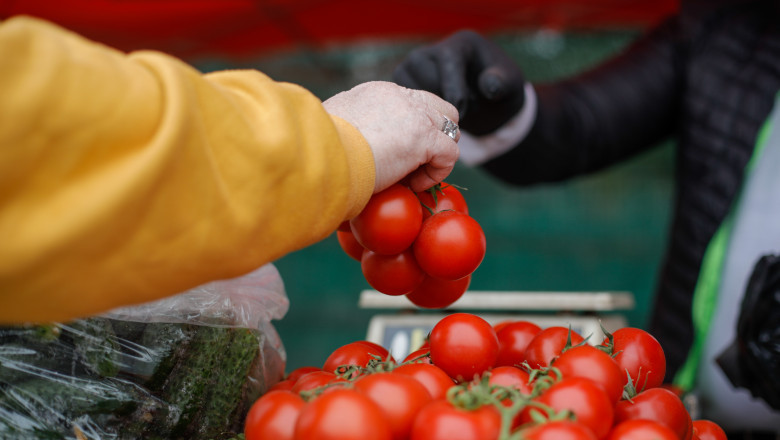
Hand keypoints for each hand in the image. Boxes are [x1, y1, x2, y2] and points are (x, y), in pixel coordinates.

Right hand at [323, 81, 458, 192]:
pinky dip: (436, 174)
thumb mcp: (331, 127)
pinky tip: (411, 185)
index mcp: (377, 92)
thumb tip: (339, 143)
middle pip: (438, 110)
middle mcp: (399, 97)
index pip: (410, 104)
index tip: (393, 155)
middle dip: (433, 137)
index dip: (410, 131)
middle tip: (412, 164)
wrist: (320, 153)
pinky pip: (449, 155)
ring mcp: (414, 115)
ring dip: (435, 155)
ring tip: (410, 177)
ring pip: (450, 129)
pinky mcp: (424, 137)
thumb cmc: (317, 148)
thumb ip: (345, 128)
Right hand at [393, 30, 525, 134]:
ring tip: (452, 111)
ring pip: (412, 92)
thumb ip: (503, 84)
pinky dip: (419, 113)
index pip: (447, 60)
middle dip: (444, 101)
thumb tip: (488, 85)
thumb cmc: (498, 91)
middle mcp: (433, 50)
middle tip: (465, 110)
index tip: (463, 114)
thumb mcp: (511, 87)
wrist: (486, 103)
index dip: (454, 90)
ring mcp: (414, 67)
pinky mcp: (404, 84)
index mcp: (461, 44)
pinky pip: (404, 102)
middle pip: (426, 77)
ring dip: (431, 109)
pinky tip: (436, 114)